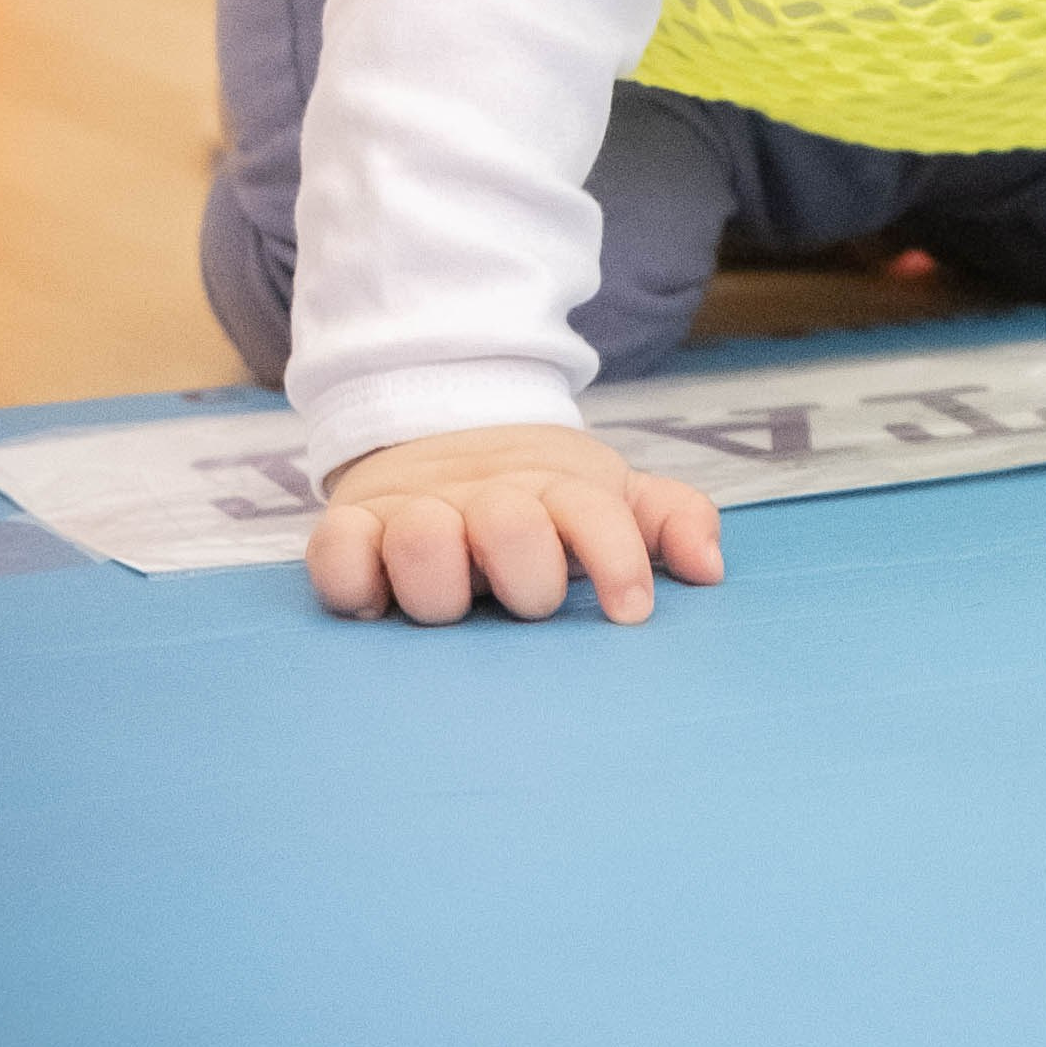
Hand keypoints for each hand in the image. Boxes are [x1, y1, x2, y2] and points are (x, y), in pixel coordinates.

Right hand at [307, 423, 725, 625]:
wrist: (440, 434)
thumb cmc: (540, 497)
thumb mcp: (608, 499)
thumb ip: (669, 520)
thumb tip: (709, 569)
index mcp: (553, 490)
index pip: (593, 514)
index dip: (616, 560)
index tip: (631, 611)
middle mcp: (483, 497)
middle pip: (507, 526)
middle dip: (527, 576)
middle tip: (530, 603)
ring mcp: (414, 509)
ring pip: (421, 539)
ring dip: (440, 583)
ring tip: (456, 605)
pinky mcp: (351, 525)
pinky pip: (336, 552)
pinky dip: (352, 578)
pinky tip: (377, 606)